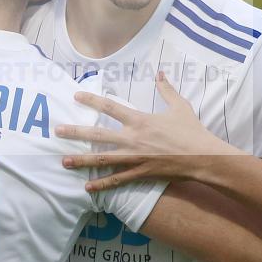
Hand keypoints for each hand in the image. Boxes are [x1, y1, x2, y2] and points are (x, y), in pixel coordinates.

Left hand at [55, 72, 239, 191]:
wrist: (204, 157)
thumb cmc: (192, 131)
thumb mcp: (180, 106)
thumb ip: (166, 90)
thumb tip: (161, 73)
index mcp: (140, 120)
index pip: (110, 107)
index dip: (92, 100)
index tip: (76, 96)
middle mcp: (133, 138)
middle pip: (98, 135)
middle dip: (76, 133)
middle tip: (58, 132)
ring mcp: (135, 157)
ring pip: (102, 159)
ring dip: (82, 160)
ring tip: (64, 161)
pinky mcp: (141, 173)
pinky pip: (117, 180)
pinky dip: (102, 184)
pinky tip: (87, 187)